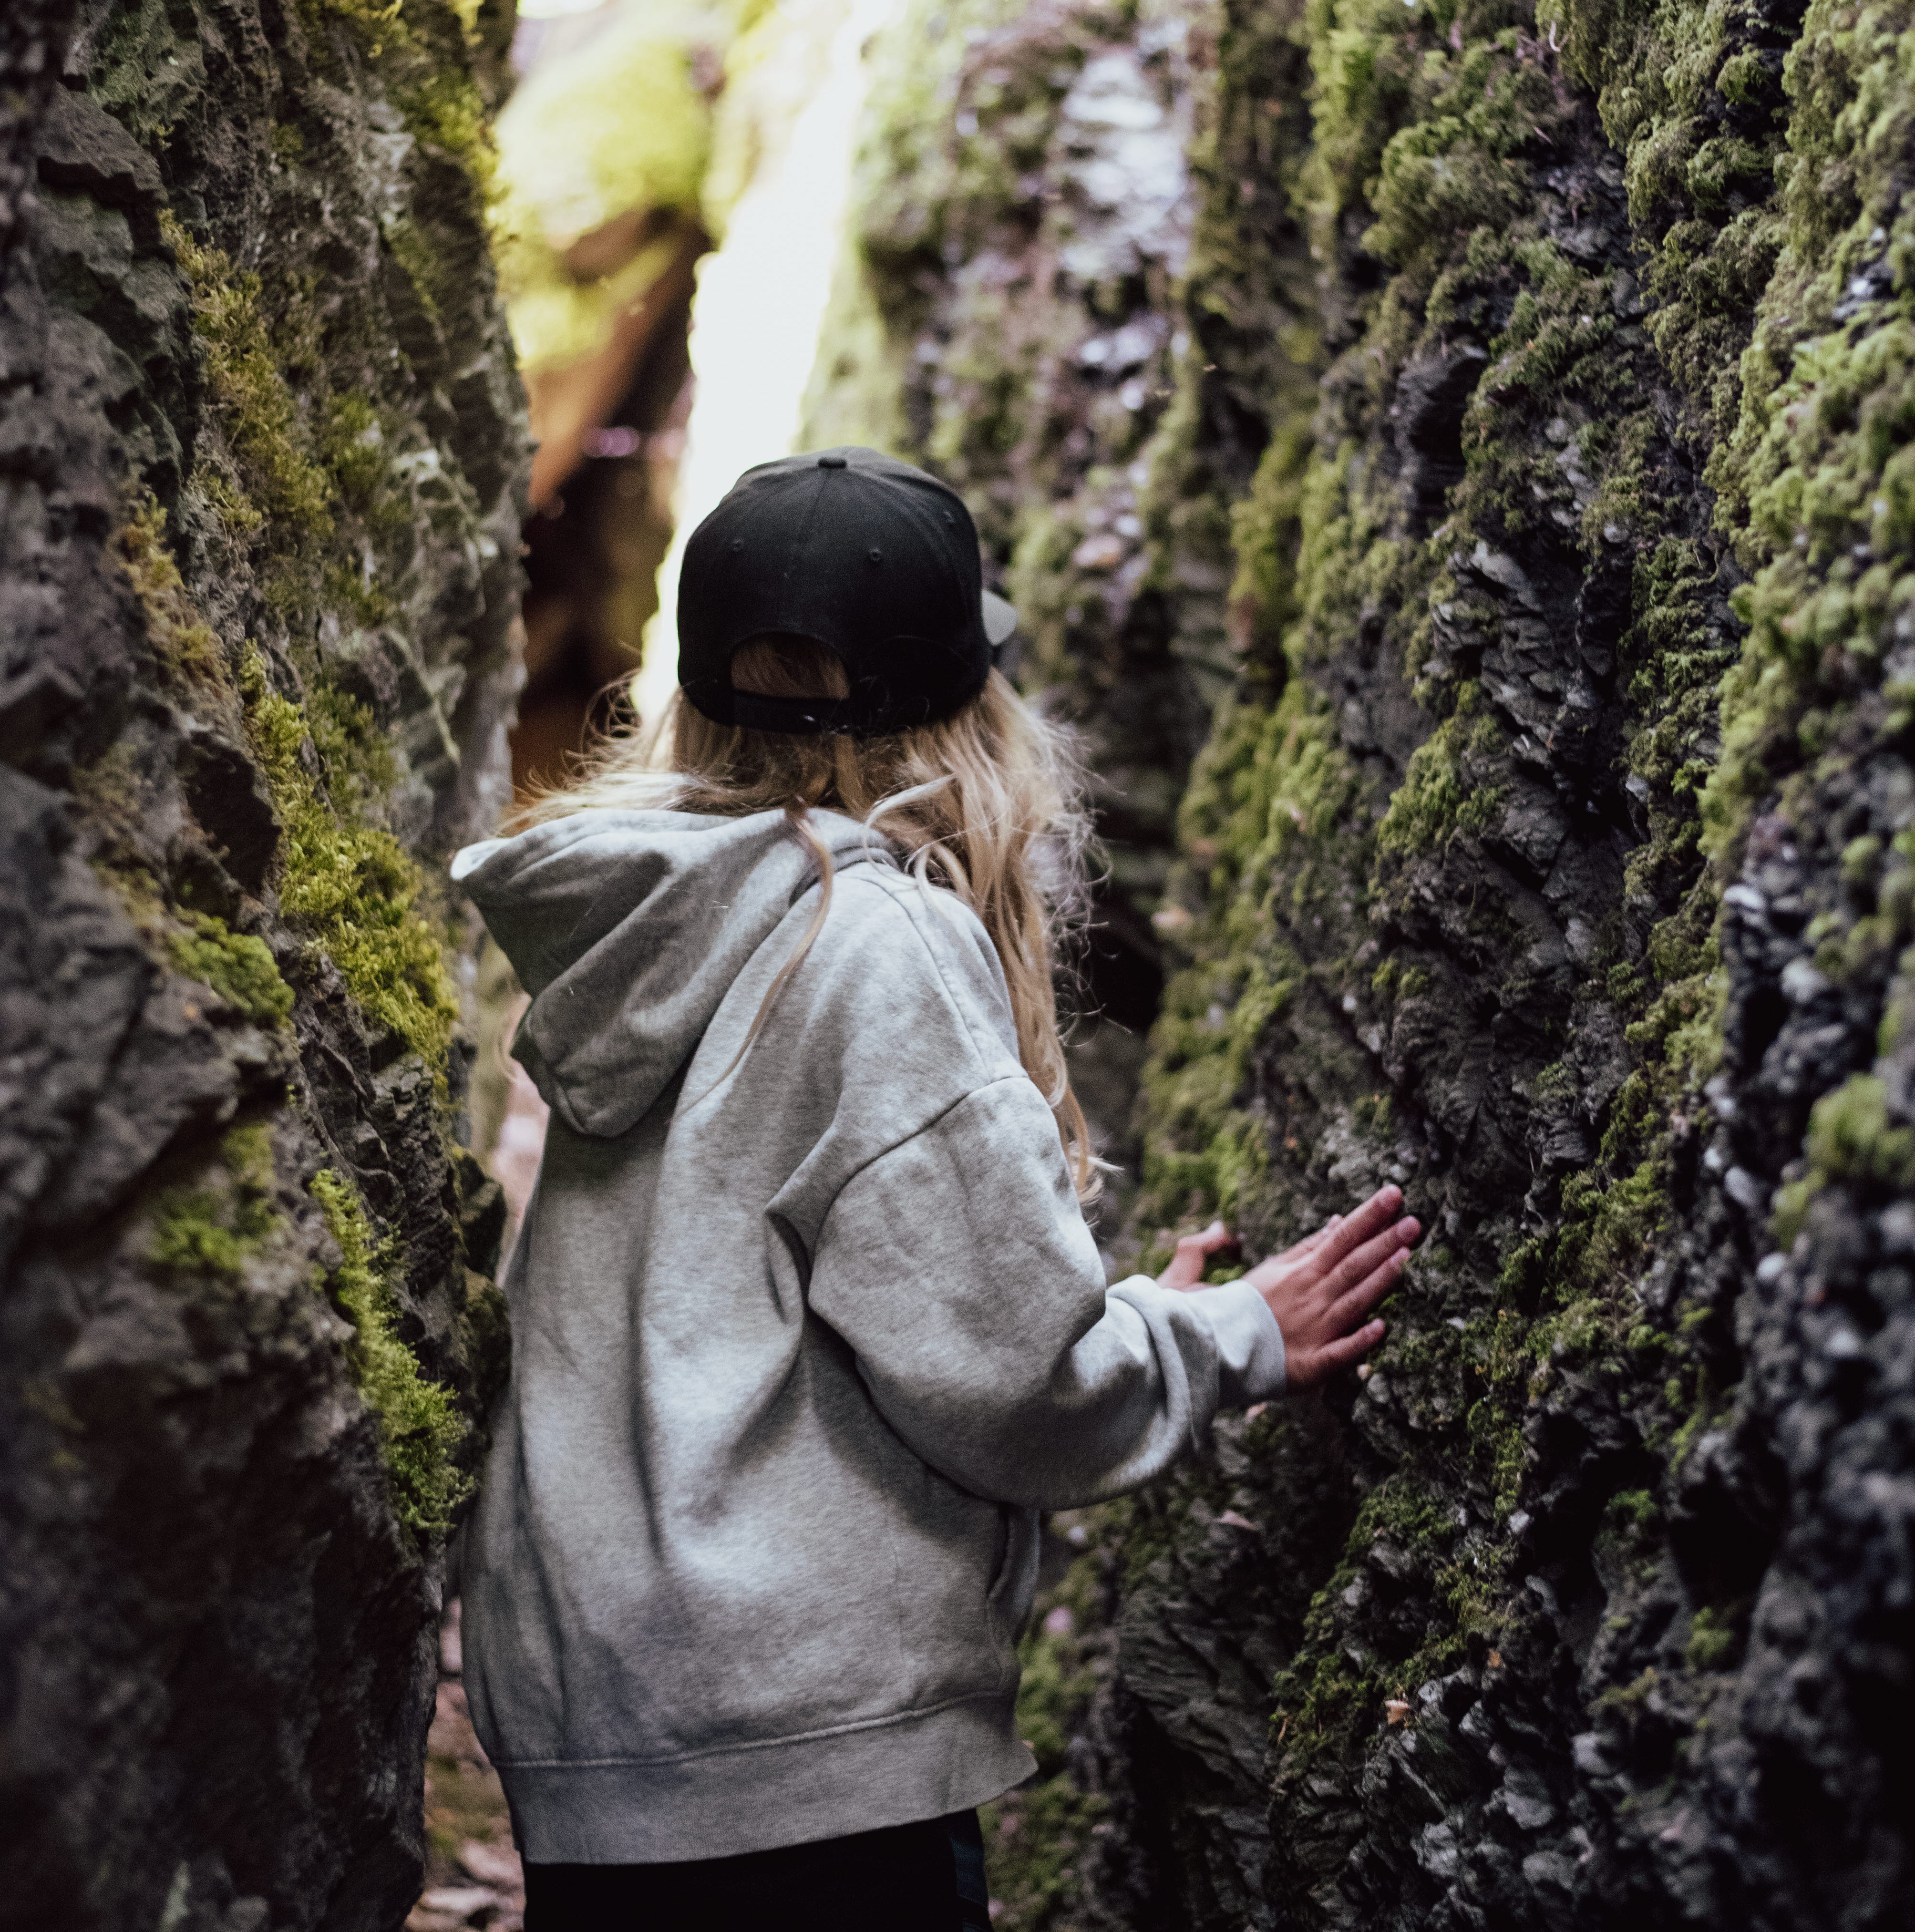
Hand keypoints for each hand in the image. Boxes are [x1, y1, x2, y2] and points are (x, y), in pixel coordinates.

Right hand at [1156, 1187, 1418, 1387]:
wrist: (1220, 1346)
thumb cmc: (1249, 1305)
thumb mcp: (1274, 1268)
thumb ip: (1308, 1247)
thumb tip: (1337, 1222)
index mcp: (1303, 1272)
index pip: (1341, 1238)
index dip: (1368, 1216)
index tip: (1394, 1194)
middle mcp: (1312, 1296)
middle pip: (1352, 1264)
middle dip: (1383, 1241)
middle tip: (1415, 1220)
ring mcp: (1315, 1328)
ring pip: (1352, 1299)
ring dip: (1380, 1279)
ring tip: (1407, 1256)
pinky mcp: (1312, 1362)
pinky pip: (1339, 1352)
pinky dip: (1359, 1340)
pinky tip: (1382, 1328)